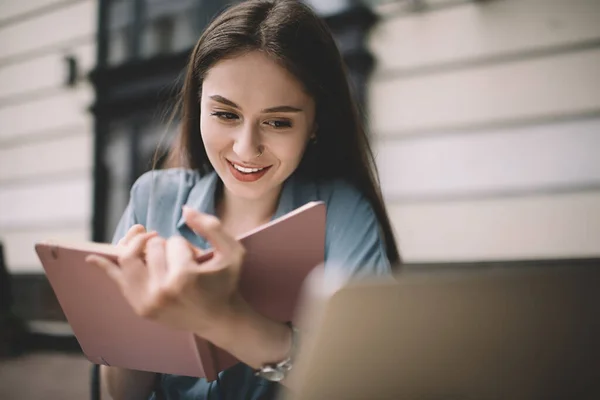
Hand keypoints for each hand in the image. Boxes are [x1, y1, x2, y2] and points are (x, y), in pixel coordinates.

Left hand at [86, 206, 246, 335]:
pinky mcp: (140, 307)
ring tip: (152, 246)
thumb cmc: (226, 283)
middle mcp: (162, 290)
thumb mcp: (232, 251)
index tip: (199, 262)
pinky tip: (91, 257)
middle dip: (168, 247)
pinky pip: (116, 279)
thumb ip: (211, 226)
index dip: (189, 247)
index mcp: (184, 277)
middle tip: (184, 262)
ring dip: (141, 247)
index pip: (175, 242)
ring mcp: (147, 301)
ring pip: (131, 257)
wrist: (221, 320)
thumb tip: (184, 209)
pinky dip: (103, 266)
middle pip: (153, 247)